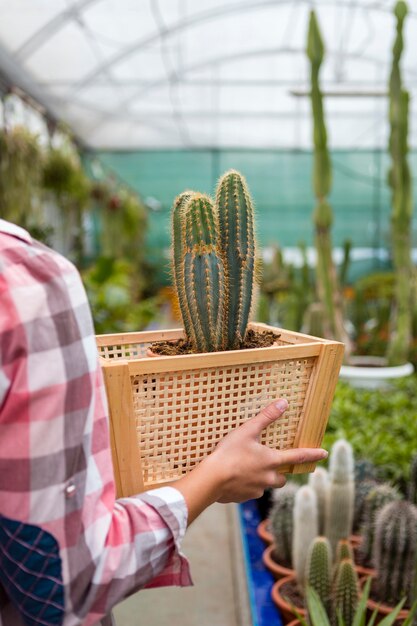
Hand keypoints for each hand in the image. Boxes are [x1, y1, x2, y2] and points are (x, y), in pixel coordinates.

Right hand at [201, 398, 327, 502]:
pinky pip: (250, 491)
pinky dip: (247, 485)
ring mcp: (256, 490)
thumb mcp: (248, 430)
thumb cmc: (229, 452)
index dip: (312, 454)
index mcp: (271, 460)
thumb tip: (283, 403)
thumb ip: (266, 417)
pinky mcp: (244, 498)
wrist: (211, 479)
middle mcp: (268, 478)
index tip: (324, 453)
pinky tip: (235, 478)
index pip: (298, 456)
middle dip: (281, 472)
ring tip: (248, 469)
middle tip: (272, 464)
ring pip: (266, 485)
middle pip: (282, 478)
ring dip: (263, 479)